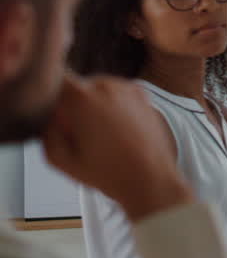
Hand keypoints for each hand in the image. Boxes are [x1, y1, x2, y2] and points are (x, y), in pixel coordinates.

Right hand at [42, 75, 192, 221]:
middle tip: (77, 132)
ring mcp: (127, 88)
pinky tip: (116, 130)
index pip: (57, 79)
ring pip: (99, 89)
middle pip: (78, 86)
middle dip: (74, 104)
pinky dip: (114, 105)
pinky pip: (117, 94)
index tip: (56, 114)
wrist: (150, 178)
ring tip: (100, 135)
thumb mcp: (59, 159)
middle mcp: (106, 86)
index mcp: (82, 98)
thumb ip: (45, 132)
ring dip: (94, 104)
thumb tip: (47, 117)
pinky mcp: (143, 94)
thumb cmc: (108, 172)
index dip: (52, 96)